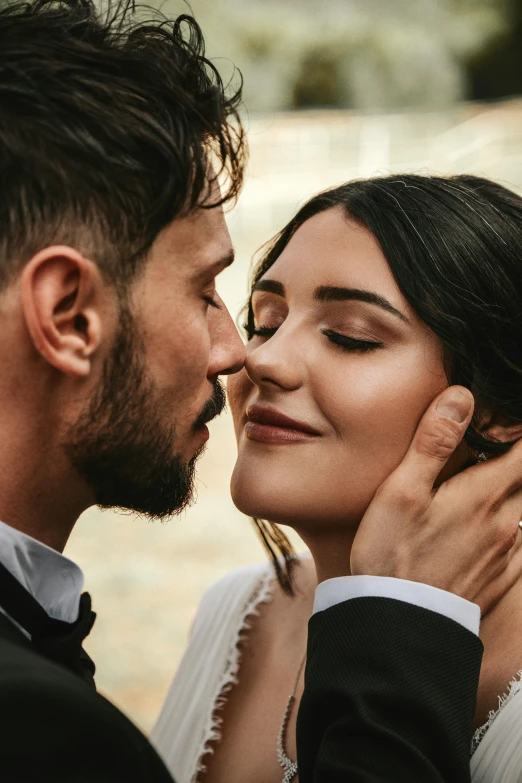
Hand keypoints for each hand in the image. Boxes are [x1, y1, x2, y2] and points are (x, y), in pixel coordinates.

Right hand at [351, 386, 521, 614]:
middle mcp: (506, 522)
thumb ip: (434, 443)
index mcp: (483, 495)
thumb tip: (462, 397)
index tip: (509, 423)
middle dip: (517, 461)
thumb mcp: (402, 491)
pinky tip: (492, 526)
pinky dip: (515, 526)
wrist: (399, 625)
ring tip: (492, 484)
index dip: (519, 433)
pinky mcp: (500, 577)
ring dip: (515, 492)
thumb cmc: (393, 554)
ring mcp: (507, 553)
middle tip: (499, 450)